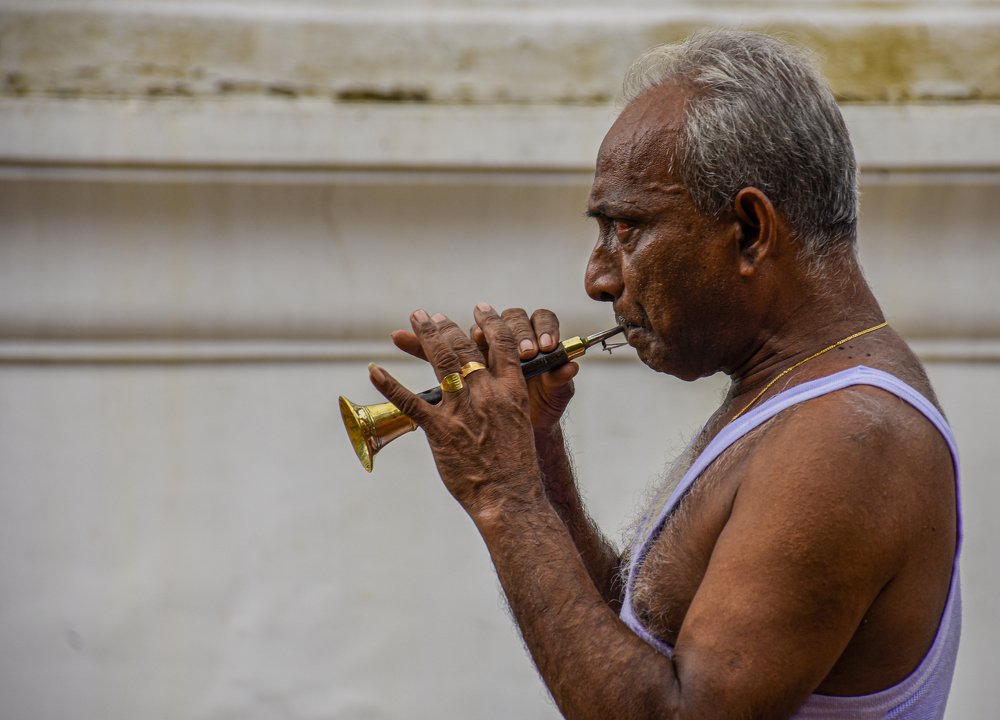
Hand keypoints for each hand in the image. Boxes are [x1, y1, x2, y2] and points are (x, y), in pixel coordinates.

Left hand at [371, 305, 544, 516]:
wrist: (510, 497)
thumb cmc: (517, 467)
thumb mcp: (519, 424)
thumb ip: (505, 401)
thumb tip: (493, 386)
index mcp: (512, 391)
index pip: (502, 344)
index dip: (490, 322)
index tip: (480, 309)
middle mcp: (487, 394)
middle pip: (465, 347)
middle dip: (447, 326)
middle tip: (432, 314)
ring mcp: (462, 410)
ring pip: (443, 361)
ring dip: (426, 336)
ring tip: (416, 319)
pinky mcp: (440, 430)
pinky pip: (410, 401)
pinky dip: (389, 384)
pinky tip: (375, 370)